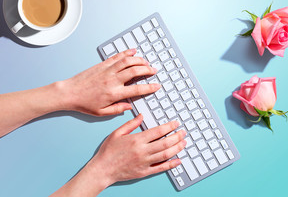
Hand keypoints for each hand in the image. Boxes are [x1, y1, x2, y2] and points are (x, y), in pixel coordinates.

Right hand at [51, 115, 185, 195]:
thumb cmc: (108, 151)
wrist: (102, 169)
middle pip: (165, 143)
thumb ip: (131, 124)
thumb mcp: (117, 133)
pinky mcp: (144, 172)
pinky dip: (171, 164)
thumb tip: (141, 116)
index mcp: (136, 140)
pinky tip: (178, 160)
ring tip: (184, 143)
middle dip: (177, 137)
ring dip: (177, 148)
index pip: (158, 132)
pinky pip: (161, 168)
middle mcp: (142, 151)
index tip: (176, 123)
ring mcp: (144, 162)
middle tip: (183, 132)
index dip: (169, 126)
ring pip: (165, 155)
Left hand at [59, 49, 159, 115]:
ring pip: (128, 61)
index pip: (137, 89)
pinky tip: (133, 52)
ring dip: (139, 60)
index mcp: (114, 94)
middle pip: (135, 71)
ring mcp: (107, 70)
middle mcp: (113, 80)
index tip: (156, 86)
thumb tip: (130, 107)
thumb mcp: (102, 112)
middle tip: (154, 71)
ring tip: (146, 62)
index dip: (149, 88)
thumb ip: (118, 109)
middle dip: (147, 70)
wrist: (69, 93)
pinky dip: (126, 53)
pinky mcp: (102, 65)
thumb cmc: (84, 103)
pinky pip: (117, 57)